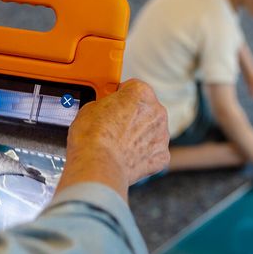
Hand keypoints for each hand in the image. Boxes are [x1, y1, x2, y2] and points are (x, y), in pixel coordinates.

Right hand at [57, 79, 169, 200]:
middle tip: (114, 125)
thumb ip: (105, 104)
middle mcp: (156, 110)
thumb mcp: (90, 107)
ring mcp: (162, 134)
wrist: (98, 165)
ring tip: (118, 144)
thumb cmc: (93, 136)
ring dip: (139, 134)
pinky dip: (143, 154)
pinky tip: (127, 156)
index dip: (121, 95)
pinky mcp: (162, 155)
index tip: (114, 102)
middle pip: (146, 108)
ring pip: (151, 130)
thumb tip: (105, 110)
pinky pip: (153, 151)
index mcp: (141, 92)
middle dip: (132, 115)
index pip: (133, 87)